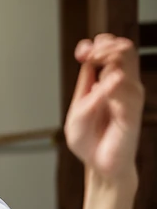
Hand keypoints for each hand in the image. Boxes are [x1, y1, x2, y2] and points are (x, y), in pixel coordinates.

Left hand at [64, 34, 144, 183]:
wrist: (98, 164)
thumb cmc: (89, 140)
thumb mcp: (77, 112)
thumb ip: (85, 87)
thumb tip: (95, 64)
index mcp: (105, 82)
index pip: (110, 49)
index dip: (97, 43)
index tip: (82, 52)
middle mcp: (120, 84)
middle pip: (123, 48)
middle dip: (104, 46)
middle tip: (90, 56)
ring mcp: (129, 95)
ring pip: (127, 60)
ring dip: (108, 58)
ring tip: (94, 72)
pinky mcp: (133, 109)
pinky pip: (127, 88)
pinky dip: (113, 85)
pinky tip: (104, 91)